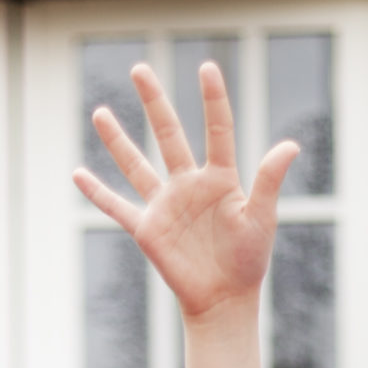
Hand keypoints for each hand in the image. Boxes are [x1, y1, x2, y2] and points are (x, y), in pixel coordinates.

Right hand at [72, 62, 299, 323]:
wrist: (223, 299)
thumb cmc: (248, 260)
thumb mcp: (261, 218)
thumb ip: (269, 181)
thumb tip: (290, 145)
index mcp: (220, 178)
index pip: (217, 129)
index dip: (213, 99)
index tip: (206, 67)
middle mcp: (189, 184)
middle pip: (168, 134)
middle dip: (154, 101)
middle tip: (139, 68)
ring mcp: (165, 205)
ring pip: (136, 164)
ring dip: (117, 140)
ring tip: (100, 112)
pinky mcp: (147, 229)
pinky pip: (117, 206)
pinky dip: (97, 192)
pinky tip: (78, 173)